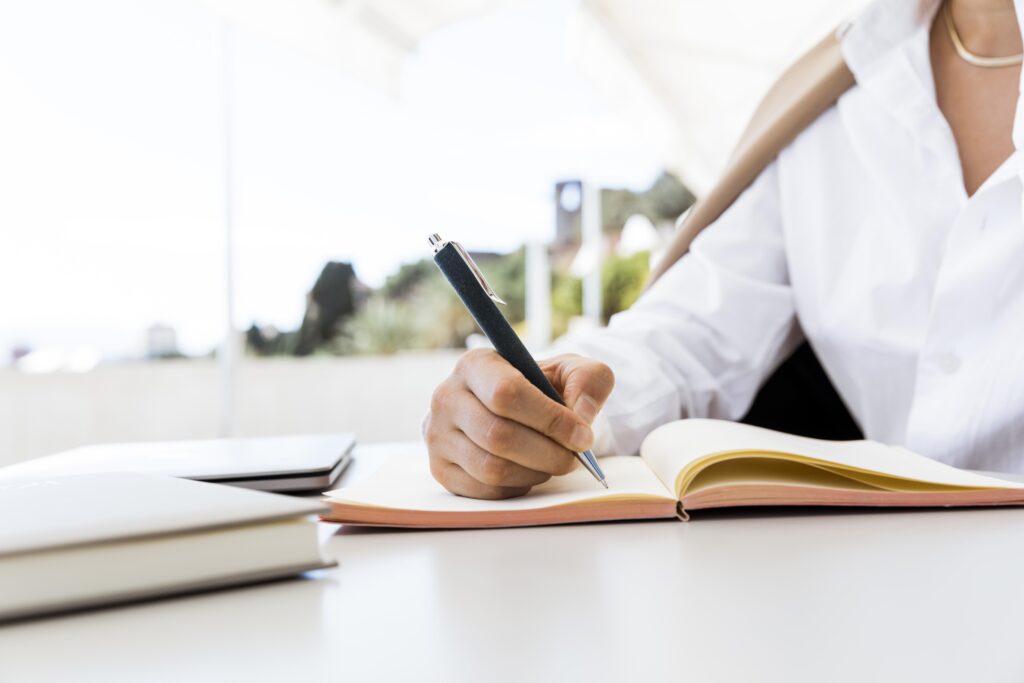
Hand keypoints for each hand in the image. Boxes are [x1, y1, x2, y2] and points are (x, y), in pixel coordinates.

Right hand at [424, 350, 614, 498]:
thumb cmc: (542, 388)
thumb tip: (582, 414)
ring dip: (535, 472)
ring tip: (552, 461)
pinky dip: (517, 487)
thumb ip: (589, 381)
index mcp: (475, 364)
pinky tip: (529, 471)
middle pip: (498, 435)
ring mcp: (438, 436)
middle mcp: (447, 397)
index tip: (582, 436)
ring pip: (491, 468)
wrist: (512, 410)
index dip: (549, 419)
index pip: (506, 394)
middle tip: (574, 458)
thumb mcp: (571, 371)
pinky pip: (484, 490)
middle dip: (547, 453)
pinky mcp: (441, 469)